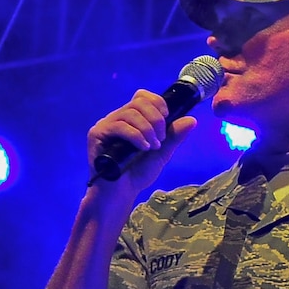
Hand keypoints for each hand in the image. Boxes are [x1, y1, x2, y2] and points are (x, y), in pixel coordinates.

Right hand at [85, 90, 195, 208]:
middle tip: (160, 140)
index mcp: (132, 119)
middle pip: (139, 102)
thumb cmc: (138, 172)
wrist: (121, 192)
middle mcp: (118, 118)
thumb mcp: (163, 153)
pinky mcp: (97, 134)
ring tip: (152, 148)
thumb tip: (192, 119)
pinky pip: (119, 126)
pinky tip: (143, 148)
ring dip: (148, 130)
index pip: (143, 96)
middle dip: (156, 120)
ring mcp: (106, 125)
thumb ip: (175, 136)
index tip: (166, 121)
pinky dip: (136, 136)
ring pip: (131, 113)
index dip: (158, 104)